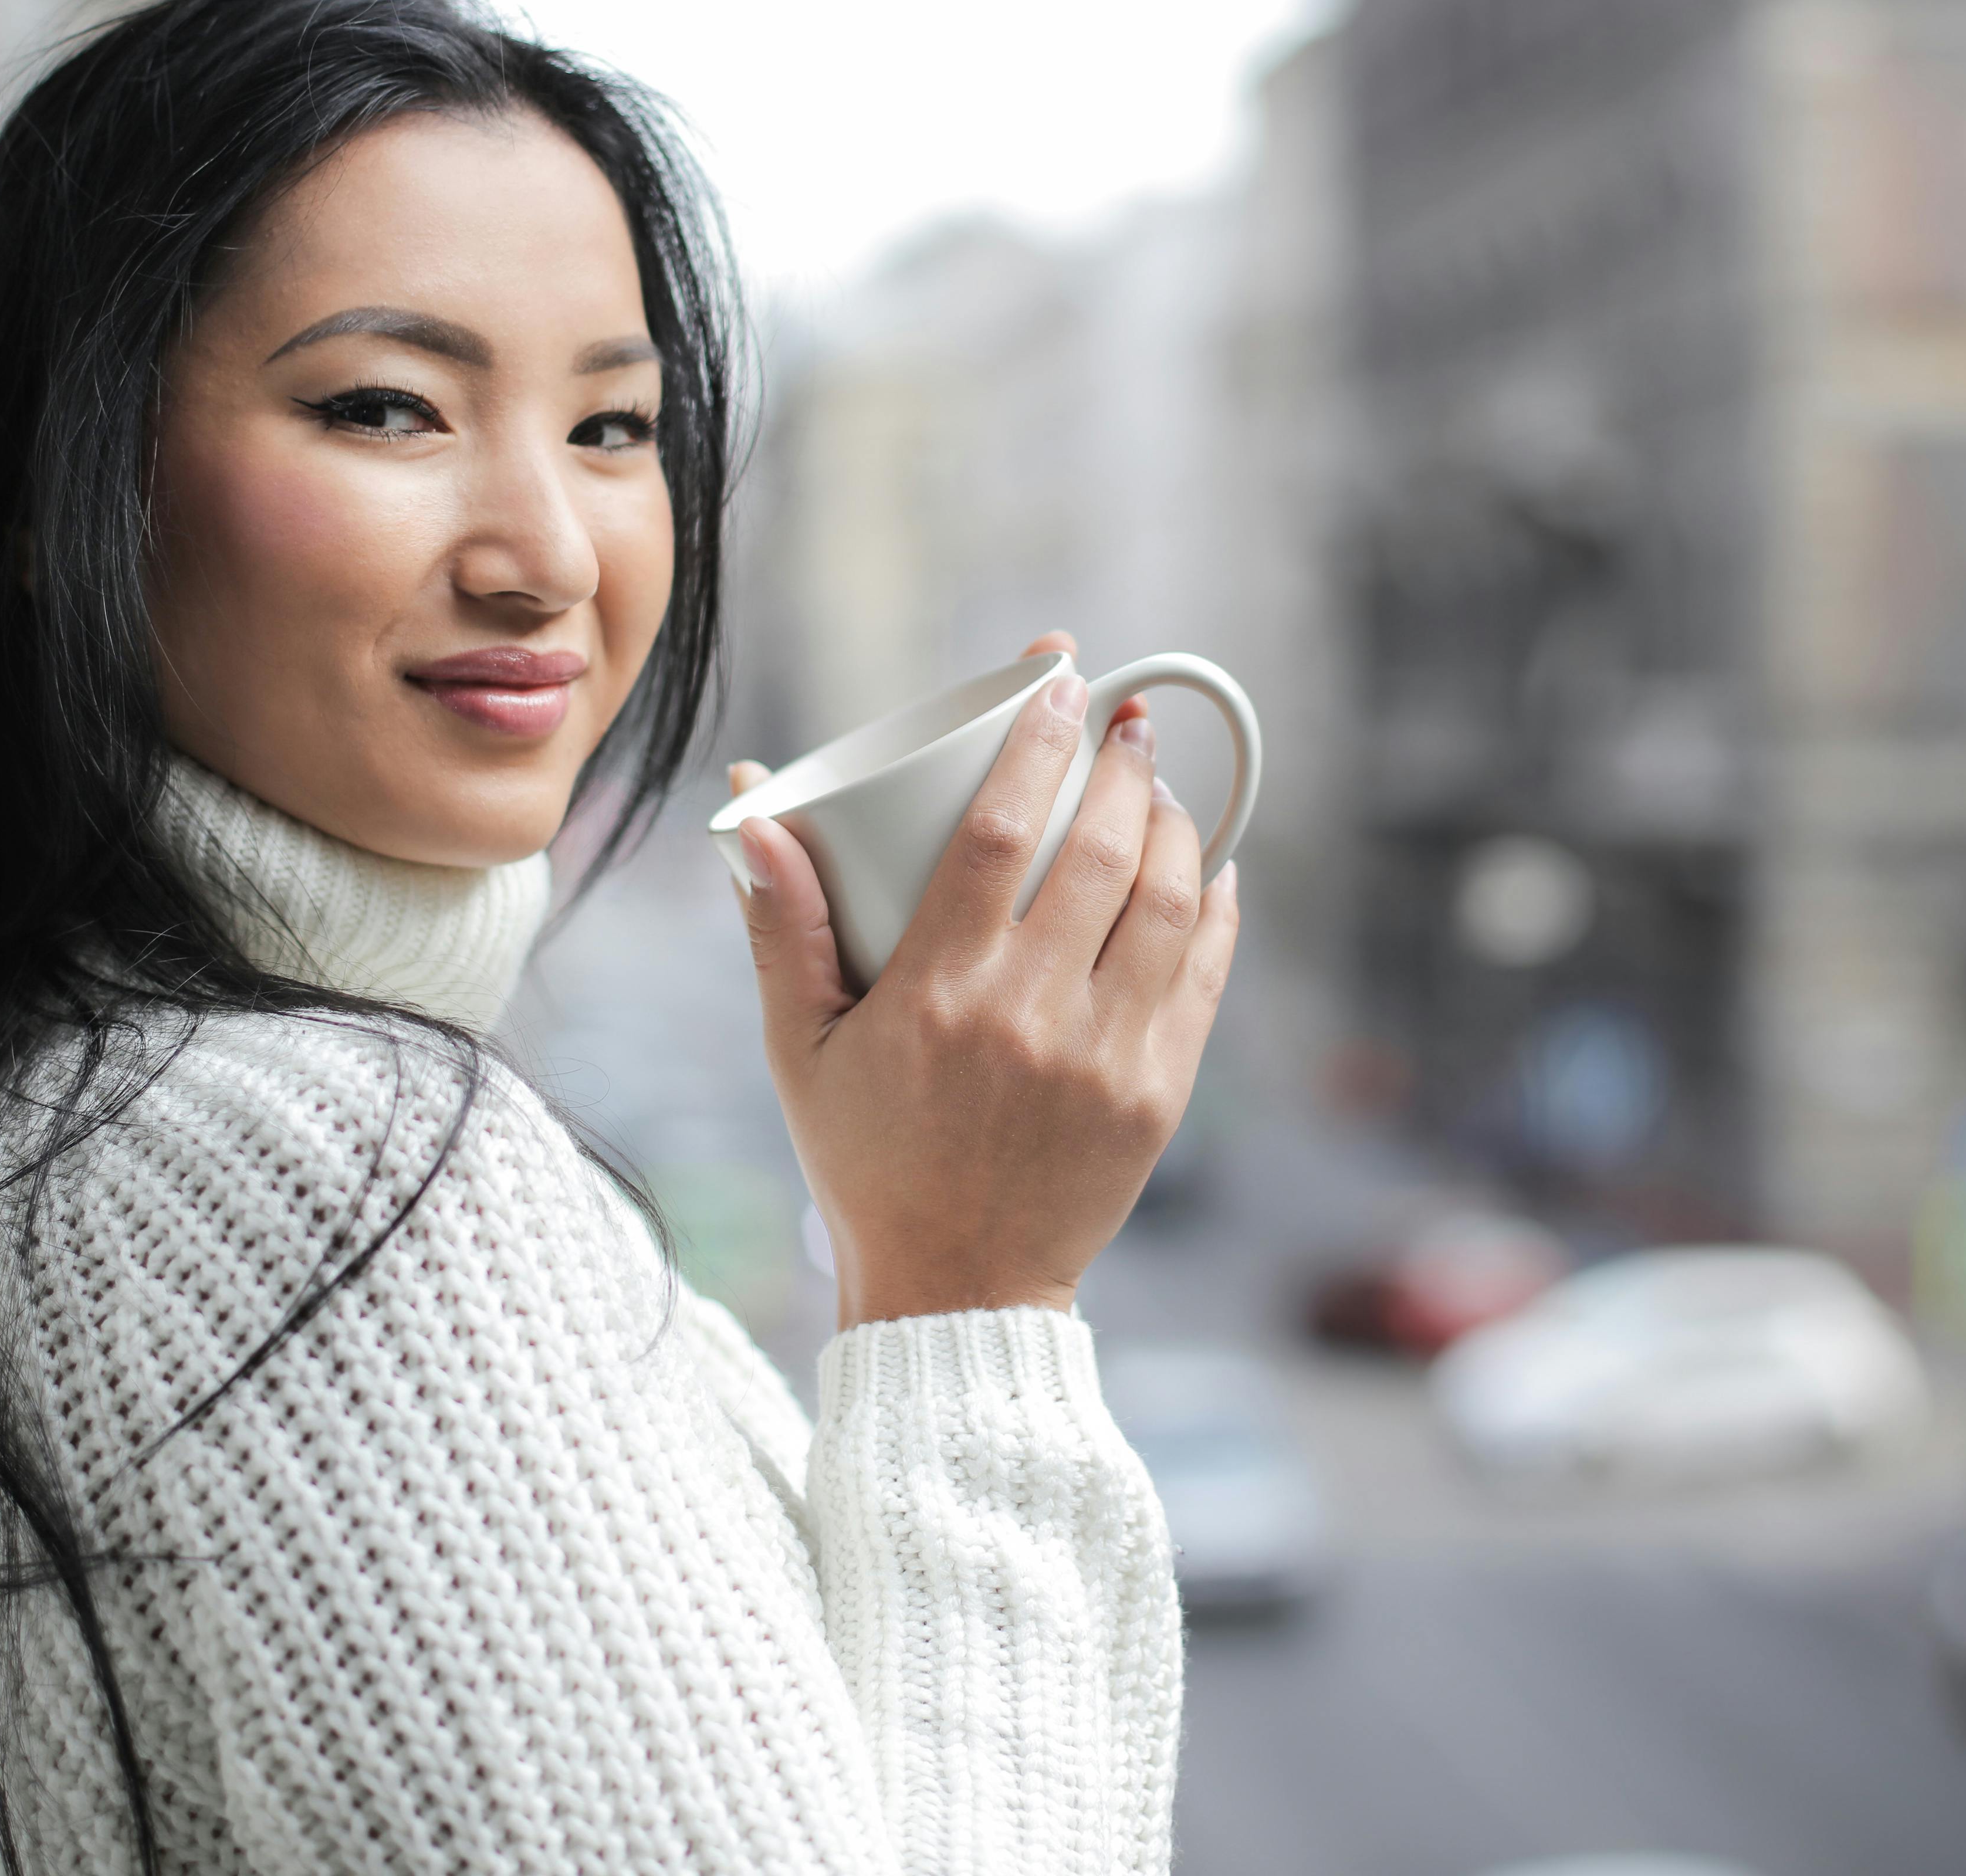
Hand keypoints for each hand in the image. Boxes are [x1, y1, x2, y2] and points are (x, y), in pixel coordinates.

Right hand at [727, 631, 1241, 1327]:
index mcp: (937, 994)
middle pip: (1099, 850)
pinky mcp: (1158, 1092)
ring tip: (1160, 786)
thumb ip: (780, 926)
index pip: (997, 832)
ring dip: (1174, 823)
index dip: (1034, 742)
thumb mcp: (802, 1049)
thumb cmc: (867, 1159)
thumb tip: (750, 812)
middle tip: (1128, 718)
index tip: (1059, 679)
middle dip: (1123, 764)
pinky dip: (1215, 905)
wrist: (958, 1287)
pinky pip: (1205, 971)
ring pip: (1167, 900)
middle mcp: (1030, 1016)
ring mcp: (1106, 1055)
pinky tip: (1209, 867)